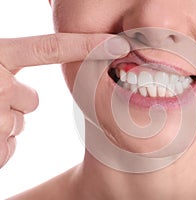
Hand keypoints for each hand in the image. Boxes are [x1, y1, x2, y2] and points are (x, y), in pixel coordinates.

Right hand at [0, 33, 129, 167]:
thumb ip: (7, 67)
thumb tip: (29, 87)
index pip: (51, 48)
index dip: (86, 46)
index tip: (118, 46)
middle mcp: (0, 86)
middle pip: (32, 99)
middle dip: (18, 103)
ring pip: (20, 121)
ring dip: (5, 122)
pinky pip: (10, 143)